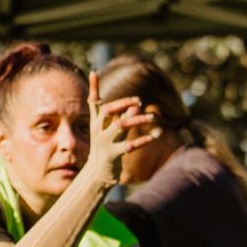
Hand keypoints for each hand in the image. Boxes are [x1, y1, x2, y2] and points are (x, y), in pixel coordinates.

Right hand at [83, 71, 159, 185]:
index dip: (93, 87)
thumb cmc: (106, 148)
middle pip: (108, 110)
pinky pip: (130, 145)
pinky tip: (154, 136)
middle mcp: (98, 130)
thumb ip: (122, 117)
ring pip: (121, 125)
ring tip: (152, 117)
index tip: (94, 72)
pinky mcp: (113, 154)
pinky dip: (142, 140)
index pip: (94, 102)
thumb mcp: (110, 131)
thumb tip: (136, 104)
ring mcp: (105, 142)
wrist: (98, 173)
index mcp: (96, 122)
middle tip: (138, 101)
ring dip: (138, 119)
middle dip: (123, 103)